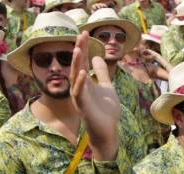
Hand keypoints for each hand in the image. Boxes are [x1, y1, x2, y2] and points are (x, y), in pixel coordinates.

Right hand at [70, 32, 122, 159]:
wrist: (108, 130)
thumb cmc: (106, 111)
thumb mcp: (107, 86)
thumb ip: (102, 73)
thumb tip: (97, 57)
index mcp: (86, 81)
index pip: (83, 61)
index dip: (84, 47)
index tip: (85, 32)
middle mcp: (81, 87)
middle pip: (77, 65)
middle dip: (79, 50)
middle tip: (81, 35)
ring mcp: (80, 97)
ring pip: (75, 77)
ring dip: (77, 63)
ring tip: (78, 49)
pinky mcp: (83, 107)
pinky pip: (79, 93)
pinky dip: (81, 83)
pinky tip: (83, 73)